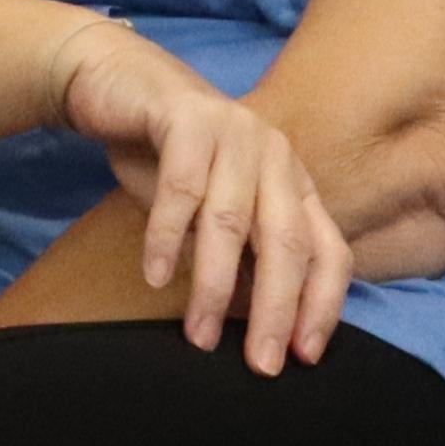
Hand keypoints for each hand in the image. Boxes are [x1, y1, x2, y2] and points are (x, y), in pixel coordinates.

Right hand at [54, 16, 349, 372]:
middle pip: (287, 242)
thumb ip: (239, 253)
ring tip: (198, 332)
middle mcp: (275, 154)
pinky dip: (167, 237)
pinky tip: (155, 275)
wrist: (115, 81)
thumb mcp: (212, 208)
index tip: (303, 357)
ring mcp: (235, 131)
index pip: (329, 251)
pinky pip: (182, 187)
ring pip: (232, 222)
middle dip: (277, 309)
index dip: (322, 306)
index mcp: (293, 181)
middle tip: (261, 364)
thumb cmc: (166, 156)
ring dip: (215, 285)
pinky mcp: (188, 116)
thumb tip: (257, 323)